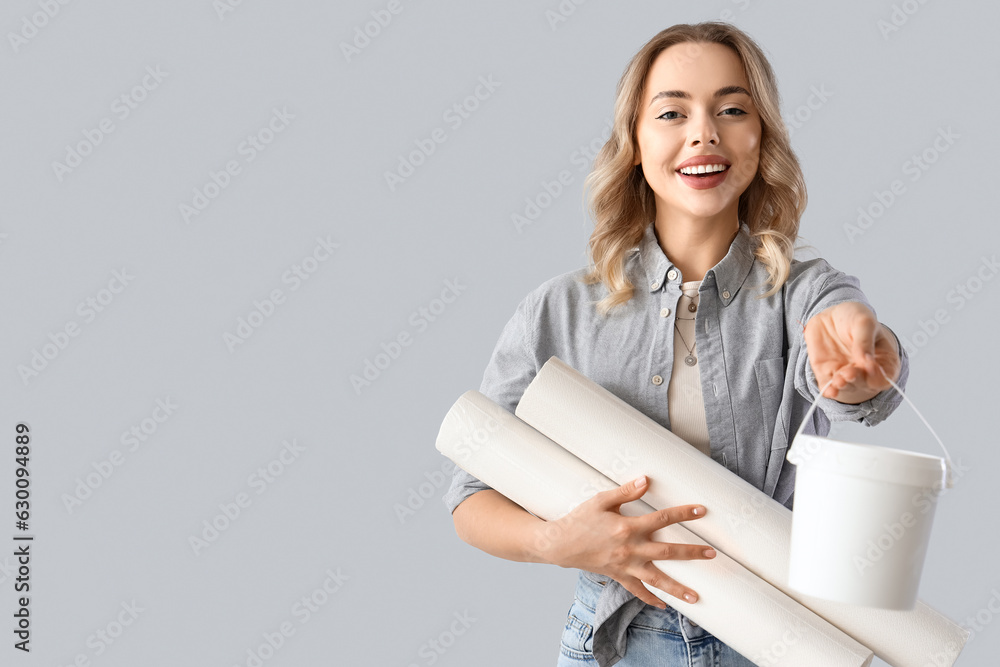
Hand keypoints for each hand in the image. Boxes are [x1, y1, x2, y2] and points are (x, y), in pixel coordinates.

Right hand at [535, 475, 715, 607]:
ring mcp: (624, 566)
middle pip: (667, 552)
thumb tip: (645, 480)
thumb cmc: (579, 520)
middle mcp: (629, 549)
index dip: (683, 514)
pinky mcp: (617, 576)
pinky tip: (664, 605)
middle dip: (691, 553)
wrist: (559, 544)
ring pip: (656, 579)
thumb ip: (625, 492)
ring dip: (677, 588)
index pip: (662, 519)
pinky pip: (637, 590)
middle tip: (711, 555)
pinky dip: (651, 599)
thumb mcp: (600, 500)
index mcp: (627, 527)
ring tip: (696, 596)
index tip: (700, 510)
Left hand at [804, 302, 900, 403]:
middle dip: (858, 380)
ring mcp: (845, 372)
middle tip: (850, 373)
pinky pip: (828, 386)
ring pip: (846, 386)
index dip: (880, 377)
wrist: (829, 315)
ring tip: (840, 380)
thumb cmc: (854, 318)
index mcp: (882, 359)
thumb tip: (866, 362)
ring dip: (844, 386)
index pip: (886, 376)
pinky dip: (829, 391)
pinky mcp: (826, 373)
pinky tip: (829, 391)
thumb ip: (865, 341)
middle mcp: (864, 370)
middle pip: (865, 383)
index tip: (871, 369)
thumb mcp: (864, 322)